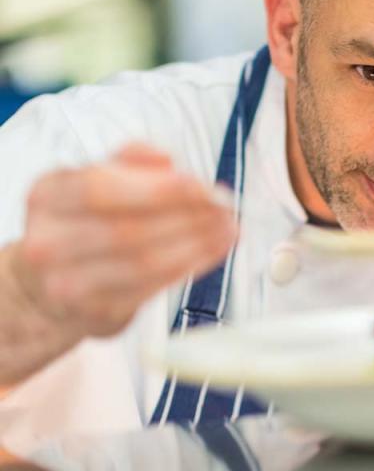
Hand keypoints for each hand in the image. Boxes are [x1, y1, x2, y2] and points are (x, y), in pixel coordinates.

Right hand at [10, 144, 236, 337]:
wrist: (51, 285)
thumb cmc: (87, 219)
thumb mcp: (98, 177)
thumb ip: (132, 158)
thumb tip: (166, 159)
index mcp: (47, 195)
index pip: (101, 189)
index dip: (159, 188)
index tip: (204, 186)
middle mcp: (47, 242)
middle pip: (128, 229)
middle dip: (188, 216)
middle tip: (225, 207)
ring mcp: (67, 284)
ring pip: (144, 263)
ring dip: (197, 244)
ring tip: (228, 228)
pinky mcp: (96, 313)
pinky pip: (152, 289)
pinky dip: (190, 267)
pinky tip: (214, 251)